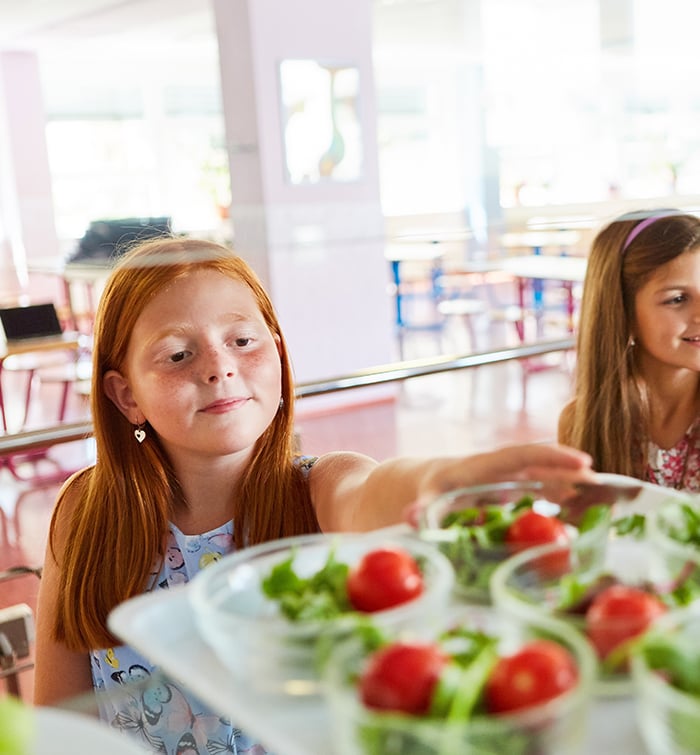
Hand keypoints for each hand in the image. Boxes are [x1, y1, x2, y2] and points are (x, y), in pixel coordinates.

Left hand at [405, 442, 594, 526]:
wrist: (422, 485)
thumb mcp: (423, 497)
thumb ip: (422, 508)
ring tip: (608, 504)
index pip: (521, 455)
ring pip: (549, 480)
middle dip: (574, 472)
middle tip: (609, 487)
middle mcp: (502, 471)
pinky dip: (565, 504)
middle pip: (544, 465)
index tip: (583, 464)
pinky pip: (544, 495)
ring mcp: (511, 482)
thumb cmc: (427, 490)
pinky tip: (586, 520)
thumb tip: (414, 517)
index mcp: (484, 466)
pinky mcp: (515, 496)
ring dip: (575, 489)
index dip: (552, 458)